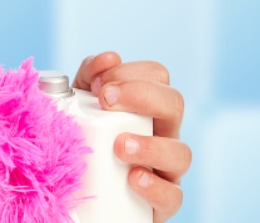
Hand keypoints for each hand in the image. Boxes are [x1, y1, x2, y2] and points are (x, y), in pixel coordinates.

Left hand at [73, 51, 191, 221]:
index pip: (156, 76)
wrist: (78, 191)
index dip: (130, 72)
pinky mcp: (161, 202)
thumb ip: (87, 77)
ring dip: (151, 146)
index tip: (97, 83)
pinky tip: (134, 178)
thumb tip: (108, 58)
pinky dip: (155, 186)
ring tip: (119, 146)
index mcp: (145, 106)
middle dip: (141, 95)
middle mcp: (162, 133)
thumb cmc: (81, 139)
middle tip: (105, 100)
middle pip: (174, 103)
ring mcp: (165, 169)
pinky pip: (173, 195)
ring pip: (181, 152)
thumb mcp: (78, 104)